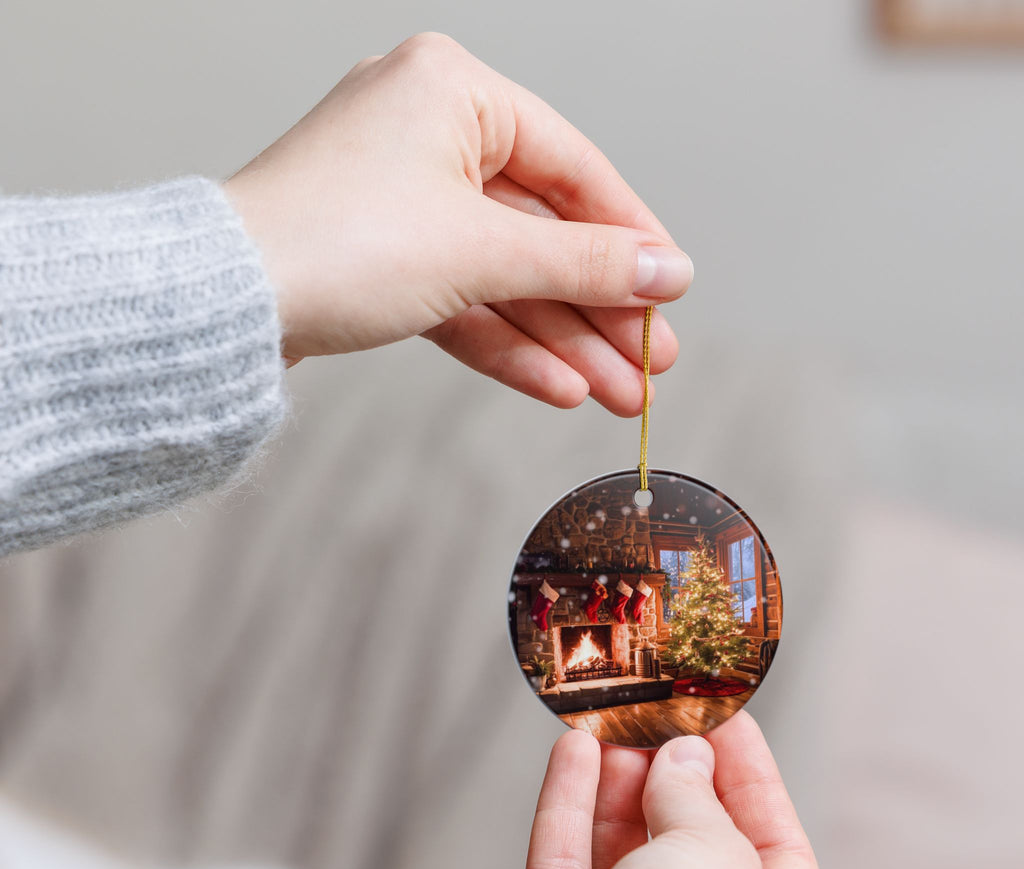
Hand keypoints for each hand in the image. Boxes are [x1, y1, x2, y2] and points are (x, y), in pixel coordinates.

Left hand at [224, 32, 691, 414]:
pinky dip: (507, 345)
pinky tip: (560, 386)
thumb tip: (666, 272)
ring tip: (619, 394)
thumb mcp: (480, 251)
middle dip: (598, 311)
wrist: (222, 308)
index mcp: (452, 92)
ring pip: (504, 279)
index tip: (671, 291)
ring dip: (562, 341)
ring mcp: (401, 202)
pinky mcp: (381, 261)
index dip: (629, 237)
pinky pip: (462, 301)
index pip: (572, 168)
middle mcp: (427, 137)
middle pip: (540, 234)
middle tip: (650, 364)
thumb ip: (582, 263)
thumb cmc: (332, 242)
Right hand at [485, 712, 832, 868]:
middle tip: (658, 717)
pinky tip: (573, 752)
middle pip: (692, 847)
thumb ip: (697, 798)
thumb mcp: (717, 855)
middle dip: (673, 777)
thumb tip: (683, 759)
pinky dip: (570, 807)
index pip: (777, 846)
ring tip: (613, 726)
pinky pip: (568, 867)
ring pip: (624, 854)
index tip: (725, 720)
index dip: (750, 777)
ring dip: (618, 785)